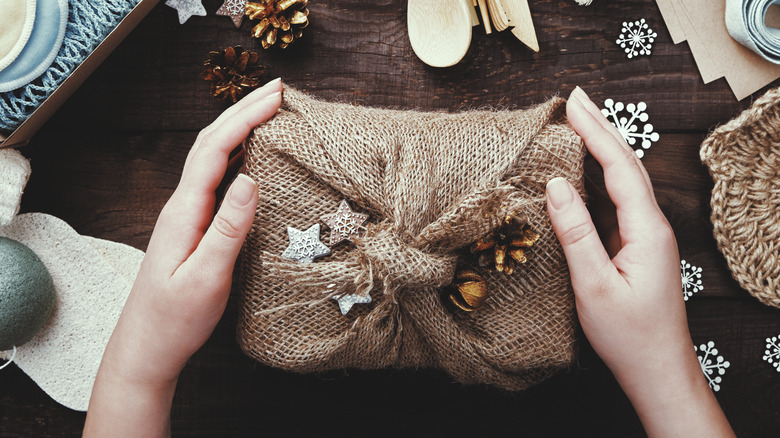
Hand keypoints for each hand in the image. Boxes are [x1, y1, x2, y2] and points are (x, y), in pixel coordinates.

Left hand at [84, 78, 282, 437]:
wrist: (147, 347)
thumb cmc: (176, 319)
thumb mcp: (206, 278)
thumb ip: (228, 229)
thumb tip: (250, 179)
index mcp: (184, 212)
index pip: (215, 150)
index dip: (245, 118)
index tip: (276, 98)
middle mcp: (182, 205)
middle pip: (210, 144)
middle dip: (242, 111)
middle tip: (277, 89)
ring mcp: (185, 215)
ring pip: (211, 158)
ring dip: (238, 128)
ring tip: (266, 111)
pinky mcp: (192, 227)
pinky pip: (214, 178)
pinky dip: (234, 155)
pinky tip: (248, 156)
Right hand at [545, 87, 733, 436]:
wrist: (657, 368)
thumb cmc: (628, 334)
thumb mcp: (593, 285)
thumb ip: (576, 233)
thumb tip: (556, 186)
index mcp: (647, 230)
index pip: (620, 168)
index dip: (595, 133)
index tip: (572, 105)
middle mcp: (652, 226)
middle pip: (627, 164)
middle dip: (601, 128)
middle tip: (575, 98)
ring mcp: (646, 236)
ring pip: (625, 180)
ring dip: (602, 147)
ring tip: (579, 121)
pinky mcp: (636, 246)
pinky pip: (618, 200)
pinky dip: (600, 175)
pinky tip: (585, 169)